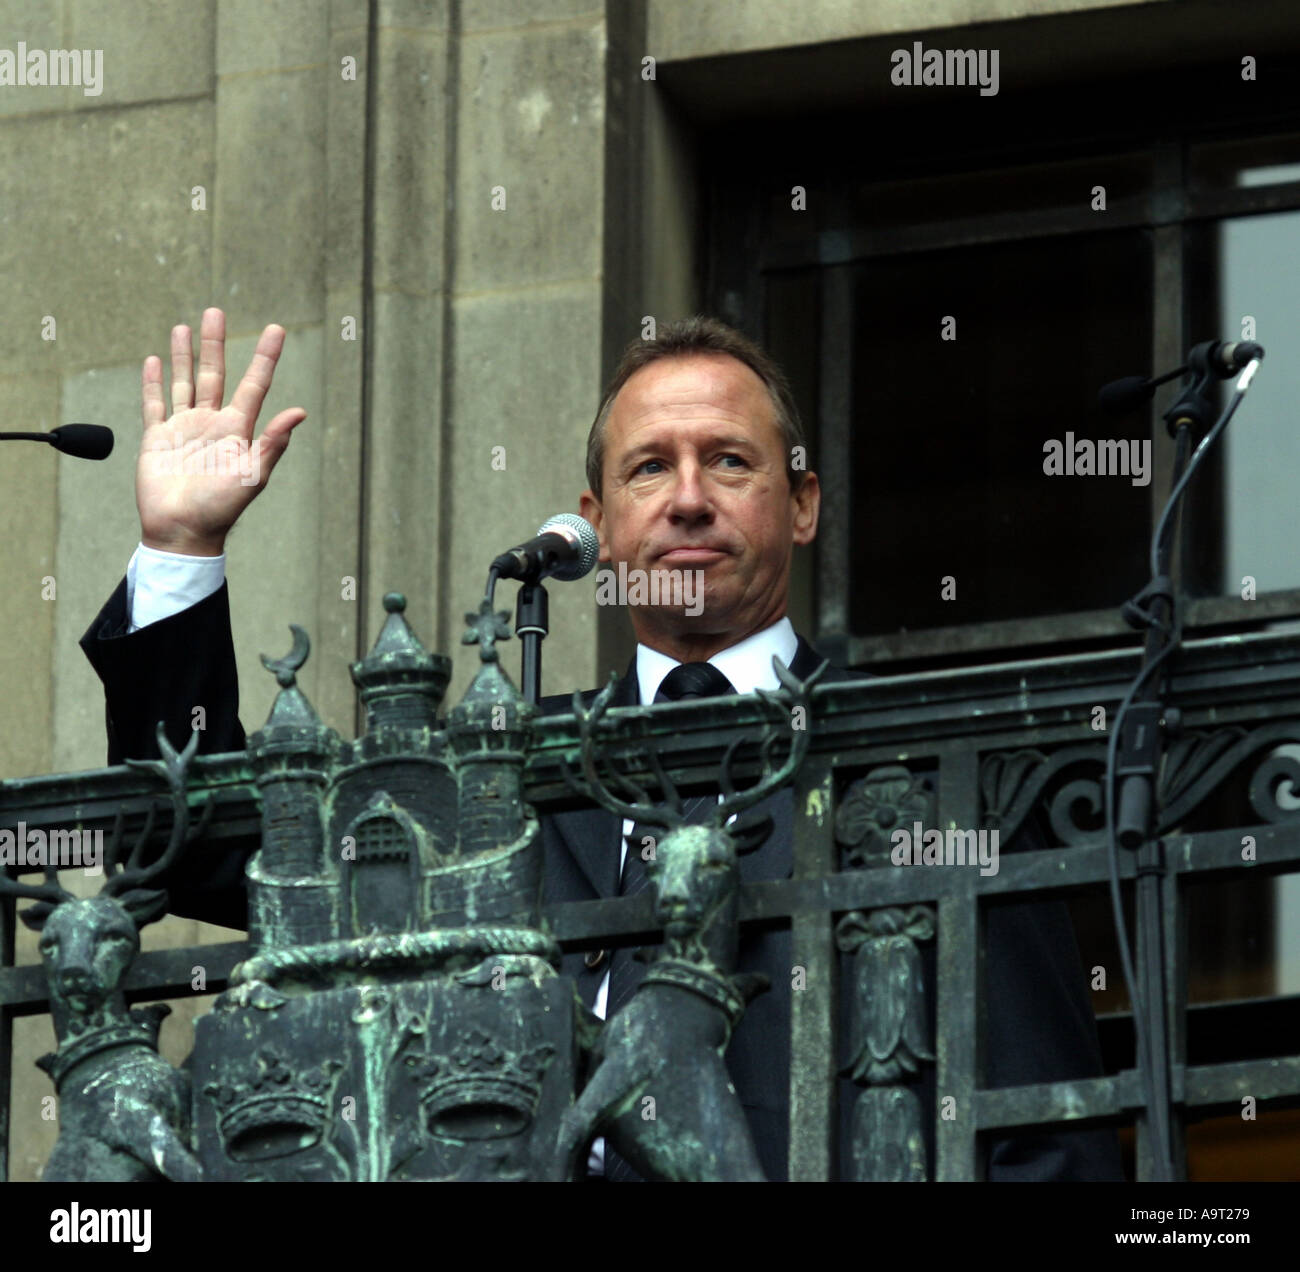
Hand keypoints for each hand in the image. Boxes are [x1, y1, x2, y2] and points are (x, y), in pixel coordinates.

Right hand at [136, 307, 305, 555]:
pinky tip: (154, 361)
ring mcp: (184, 428)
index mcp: (238, 429)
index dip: (265, 357)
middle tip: (216, 311)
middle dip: (215, 343)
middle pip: (215, 373)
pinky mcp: (157, 438)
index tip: (276, 329)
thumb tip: (299, 412)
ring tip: (185, 327)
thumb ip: (273, 442)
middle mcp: (212, 423)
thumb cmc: (221, 508)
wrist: (183, 531)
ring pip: (185, 382)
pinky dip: (154, 382)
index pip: (254, 384)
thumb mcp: (253, 474)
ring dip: (184, 355)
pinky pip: (155, 404)